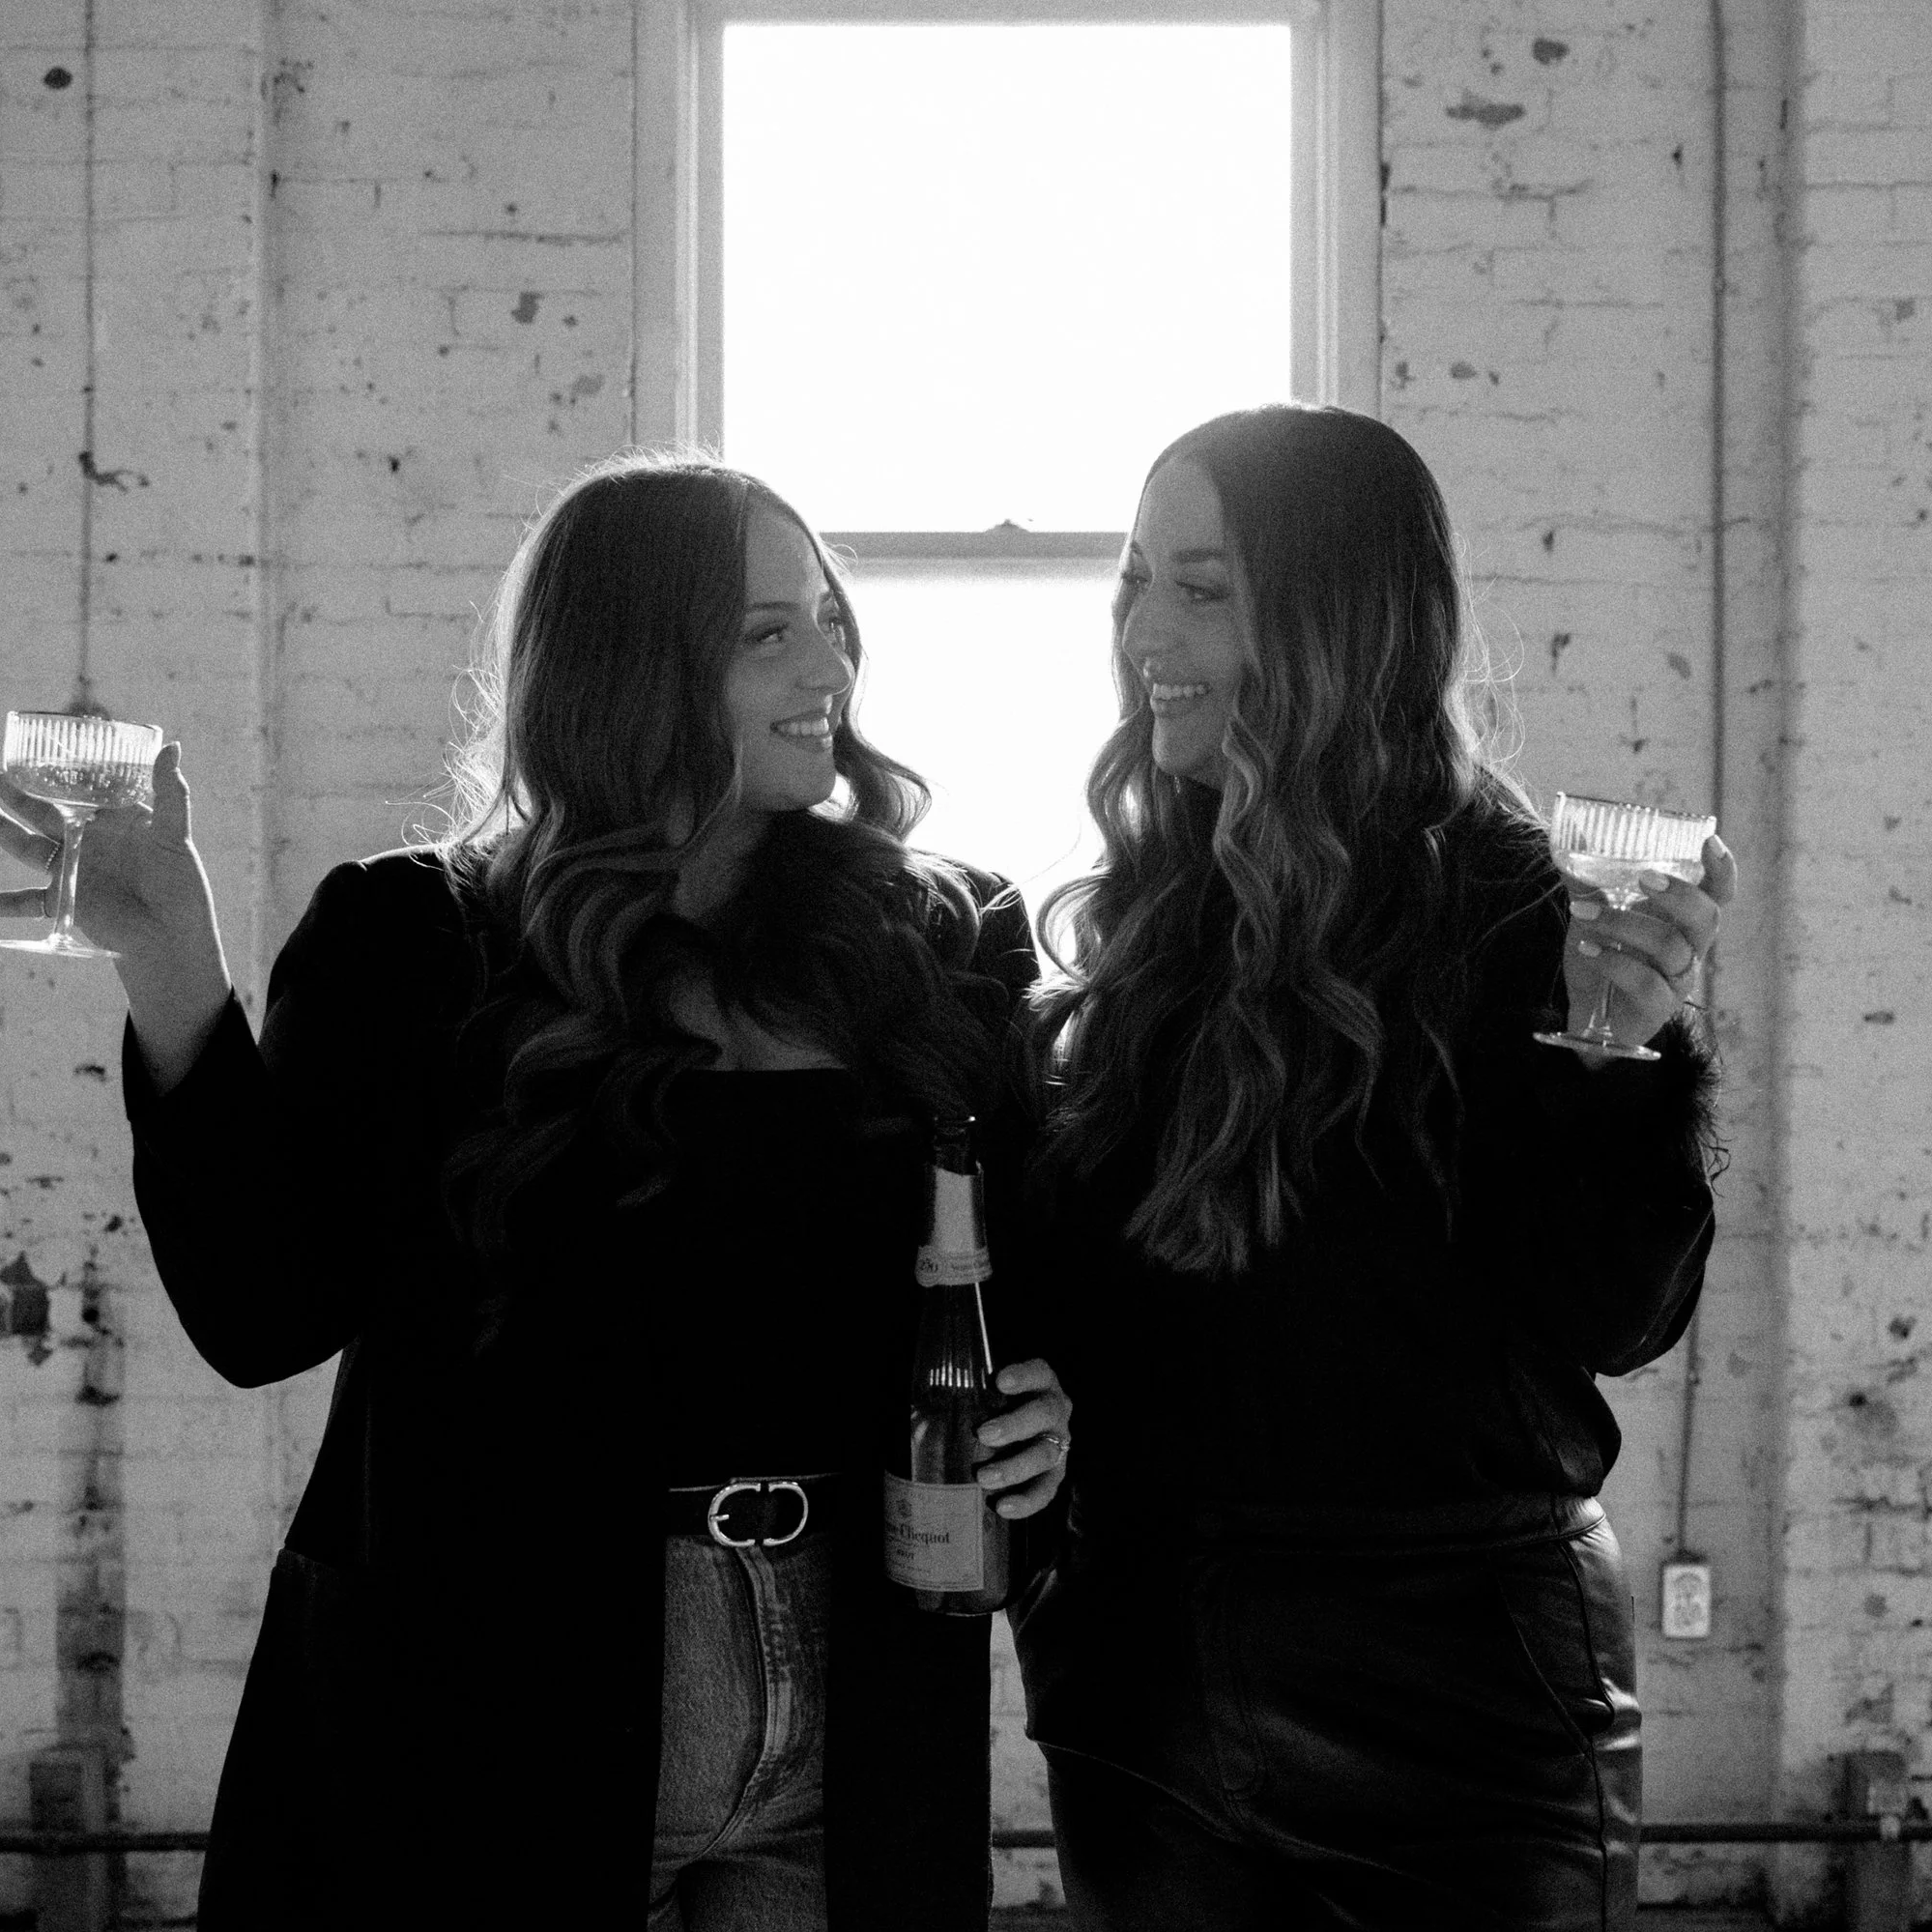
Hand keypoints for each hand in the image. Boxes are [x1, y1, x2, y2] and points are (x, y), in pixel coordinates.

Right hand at [0, 742, 231, 1086]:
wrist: (170, 937)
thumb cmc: (179, 886)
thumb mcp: (174, 837)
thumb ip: (170, 795)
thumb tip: (171, 746)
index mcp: (112, 823)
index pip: (78, 792)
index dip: (55, 773)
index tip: (29, 751)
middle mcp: (87, 843)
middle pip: (42, 813)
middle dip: (15, 795)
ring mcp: (72, 871)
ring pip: (25, 846)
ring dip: (2, 832)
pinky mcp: (62, 901)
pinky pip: (24, 901)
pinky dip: (4, 903)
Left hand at [974, 1358, 1072, 1519]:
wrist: (1009, 1441)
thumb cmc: (988, 1412)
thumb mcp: (982, 1398)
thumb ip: (964, 1398)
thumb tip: (921, 1412)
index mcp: (1040, 1384)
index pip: (1039, 1373)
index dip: (1024, 1376)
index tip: (999, 1382)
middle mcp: (1055, 1411)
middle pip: (1045, 1413)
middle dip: (1015, 1425)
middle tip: (984, 1435)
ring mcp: (1058, 1444)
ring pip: (1045, 1454)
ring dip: (1015, 1467)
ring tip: (984, 1477)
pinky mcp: (1055, 1475)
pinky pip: (1046, 1490)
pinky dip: (1026, 1501)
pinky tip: (1002, 1506)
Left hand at [1563, 833, 1736, 1053]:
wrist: (1589, 1014)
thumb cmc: (1604, 954)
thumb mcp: (1594, 914)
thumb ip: (1586, 882)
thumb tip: (1568, 840)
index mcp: (1681, 920)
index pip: (1718, 894)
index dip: (1723, 869)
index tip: (1710, 841)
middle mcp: (1689, 947)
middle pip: (1706, 917)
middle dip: (1679, 894)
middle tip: (1642, 878)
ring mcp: (1677, 978)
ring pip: (1668, 946)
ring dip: (1622, 924)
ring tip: (1582, 913)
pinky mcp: (1658, 1006)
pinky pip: (1645, 982)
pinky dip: (1613, 961)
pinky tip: (1586, 949)